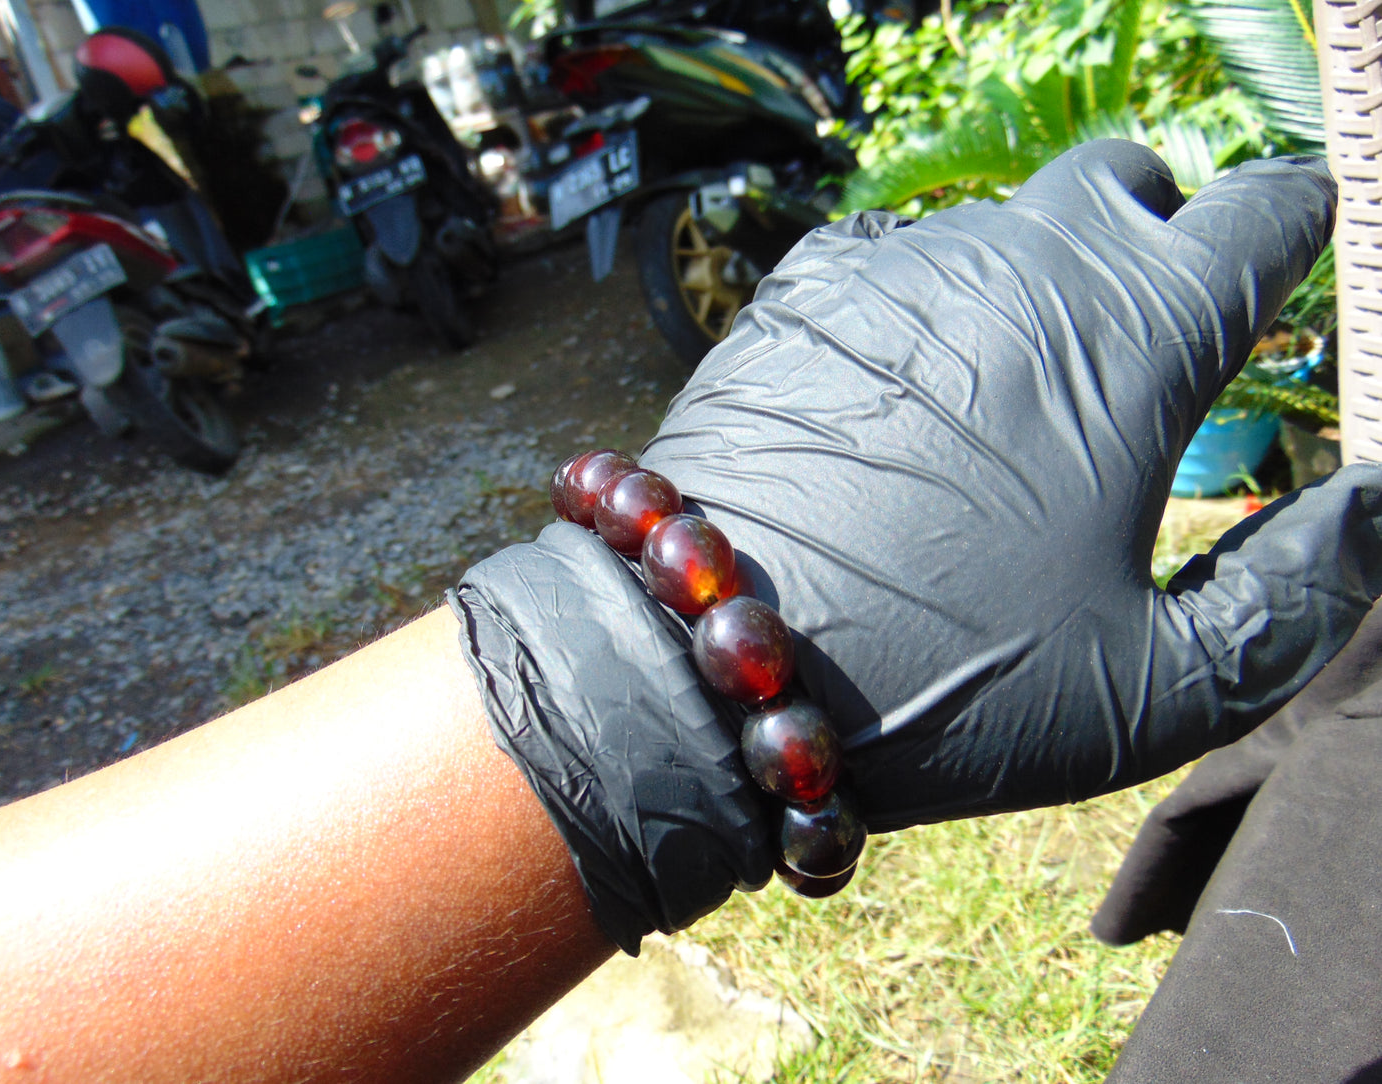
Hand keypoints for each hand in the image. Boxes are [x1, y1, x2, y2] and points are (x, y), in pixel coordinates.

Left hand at [454, 140, 1375, 951]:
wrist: (713, 664)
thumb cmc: (947, 686)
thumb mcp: (1163, 691)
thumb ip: (1304, 594)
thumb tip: (1376, 503)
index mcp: (1136, 334)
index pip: (1270, 202)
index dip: (1293, 228)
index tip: (1278, 276)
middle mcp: (1021, 263)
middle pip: (1128, 180)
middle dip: (1156, 235)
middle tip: (1139, 339)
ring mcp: (899, 264)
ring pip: (1003, 221)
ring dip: (1031, 279)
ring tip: (1006, 398)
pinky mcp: (799, 289)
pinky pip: (894, 256)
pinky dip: (924, 300)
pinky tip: (900, 391)